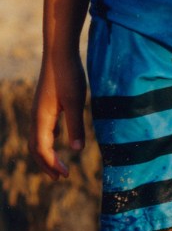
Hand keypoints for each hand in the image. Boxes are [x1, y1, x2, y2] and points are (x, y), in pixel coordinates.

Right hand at [33, 57, 86, 178]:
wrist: (59, 52)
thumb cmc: (68, 75)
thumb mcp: (76, 102)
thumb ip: (76, 126)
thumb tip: (77, 150)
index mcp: (41, 118)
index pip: (42, 149)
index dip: (52, 164)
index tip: (65, 175)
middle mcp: (36, 117)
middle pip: (35, 147)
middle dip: (46, 164)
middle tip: (59, 178)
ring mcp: (39, 111)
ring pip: (37, 139)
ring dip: (46, 154)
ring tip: (58, 166)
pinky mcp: (45, 105)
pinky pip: (43, 129)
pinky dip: (49, 141)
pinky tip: (59, 142)